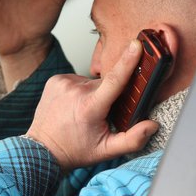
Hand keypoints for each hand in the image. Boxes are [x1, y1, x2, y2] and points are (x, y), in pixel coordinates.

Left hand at [26, 40, 158, 170]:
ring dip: (93, 93)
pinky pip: (77, 79)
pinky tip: (73, 104)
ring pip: (91, 82)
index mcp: (90, 107)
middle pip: (106, 83)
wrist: (43, 150)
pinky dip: (79, 89)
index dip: (128, 61)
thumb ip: (132, 139)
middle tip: (99, 114)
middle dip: (109, 96)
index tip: (137, 45)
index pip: (115, 80)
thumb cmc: (74, 150)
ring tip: (82, 111)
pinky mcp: (55, 80)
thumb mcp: (107, 150)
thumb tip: (151, 125)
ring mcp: (63, 83)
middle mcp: (75, 91)